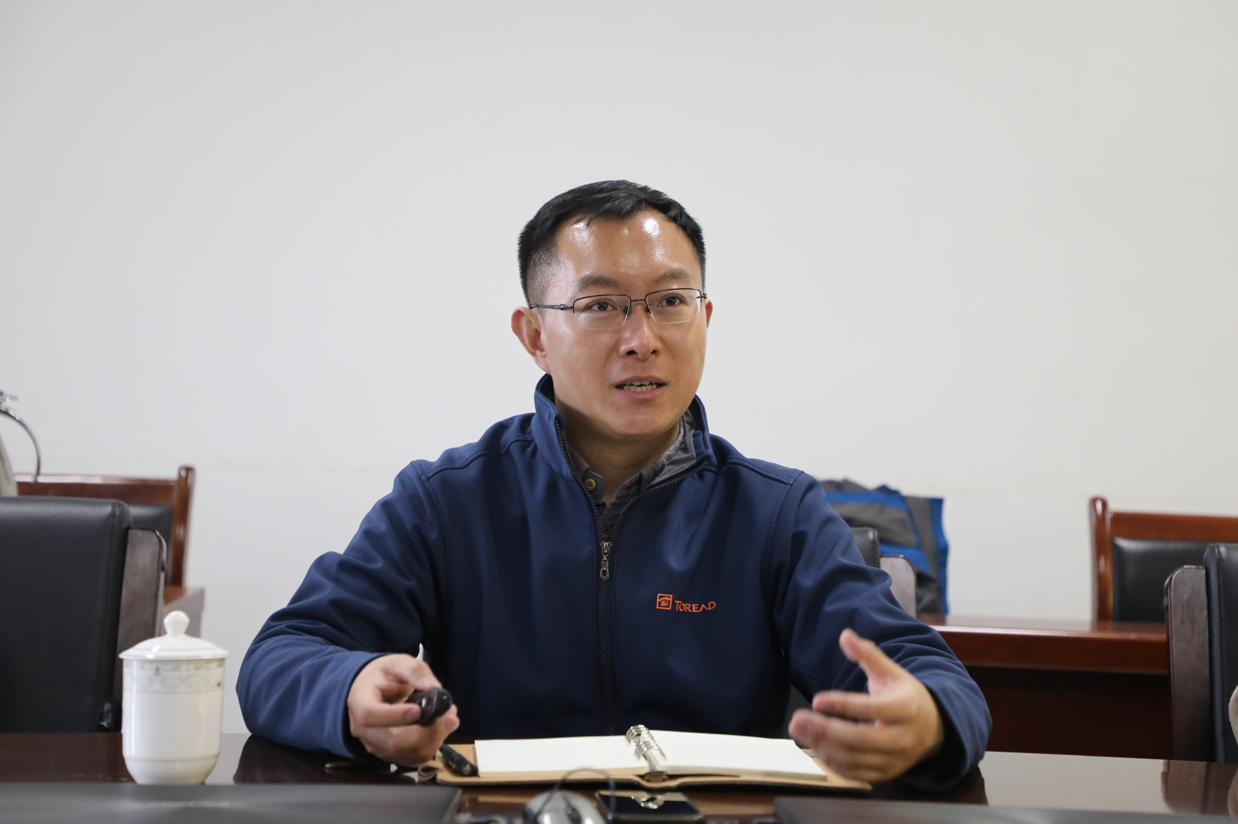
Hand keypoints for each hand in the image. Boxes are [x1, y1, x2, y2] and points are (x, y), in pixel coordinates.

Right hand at [346, 654, 459, 766]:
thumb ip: (415, 670)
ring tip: (450, 718)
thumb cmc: (383, 676)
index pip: (370, 716)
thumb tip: (433, 686)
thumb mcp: (397, 663)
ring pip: (407, 753)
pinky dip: (433, 744)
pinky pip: (414, 758)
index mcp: (360, 702)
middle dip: (426, 732)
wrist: (373, 690)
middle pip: (393, 741)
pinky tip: (442, 727)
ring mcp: (377, 746)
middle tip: (449, 716)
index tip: (419, 710)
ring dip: (434, 739)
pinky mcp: (391, 755)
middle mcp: (364, 730)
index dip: (395, 716)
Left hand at [788, 628, 943, 782]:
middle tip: (796, 719)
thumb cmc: (906, 696)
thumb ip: (867, 654)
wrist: (934, 729)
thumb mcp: (891, 672)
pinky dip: (832, 761)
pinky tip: (815, 745)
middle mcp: (902, 738)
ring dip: (822, 746)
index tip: (817, 700)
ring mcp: (894, 760)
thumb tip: (845, 635)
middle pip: (860, 739)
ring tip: (799, 730)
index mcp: (906, 709)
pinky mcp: (885, 774)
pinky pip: (855, 773)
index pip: (872, 709)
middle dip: (824, 730)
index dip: (843, 706)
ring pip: (854, 759)